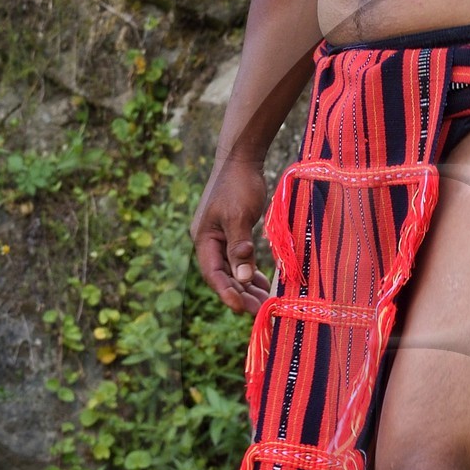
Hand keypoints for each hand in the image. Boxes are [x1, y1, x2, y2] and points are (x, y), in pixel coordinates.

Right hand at [191, 155, 270, 314]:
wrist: (241, 158)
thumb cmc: (238, 184)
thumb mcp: (239, 216)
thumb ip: (239, 248)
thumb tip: (242, 278)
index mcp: (204, 239)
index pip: (213, 274)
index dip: (227, 293)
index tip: (244, 309)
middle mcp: (209, 241)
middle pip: (223, 276)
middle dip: (241, 294)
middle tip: (262, 312)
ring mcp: (220, 237)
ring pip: (233, 270)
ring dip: (247, 286)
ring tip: (266, 303)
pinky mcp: (234, 233)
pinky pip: (240, 259)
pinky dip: (250, 272)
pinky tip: (262, 283)